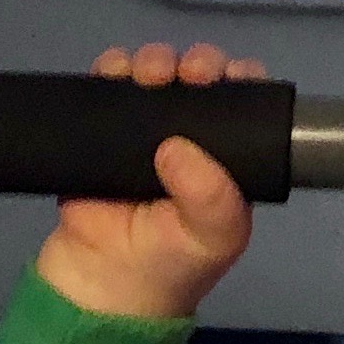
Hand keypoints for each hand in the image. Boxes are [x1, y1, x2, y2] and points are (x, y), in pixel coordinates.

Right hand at [34, 41, 265, 320]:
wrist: (103, 282)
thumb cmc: (170, 261)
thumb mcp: (213, 235)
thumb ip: (211, 195)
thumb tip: (175, 145)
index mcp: (227, 156)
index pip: (242, 105)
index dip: (240, 81)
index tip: (228, 76)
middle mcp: (190, 135)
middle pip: (198, 79)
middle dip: (197, 63)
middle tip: (189, 74)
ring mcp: (144, 129)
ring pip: (154, 74)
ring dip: (154, 61)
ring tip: (148, 75)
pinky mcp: (101, 128)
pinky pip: (107, 86)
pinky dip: (110, 69)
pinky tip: (114, 72)